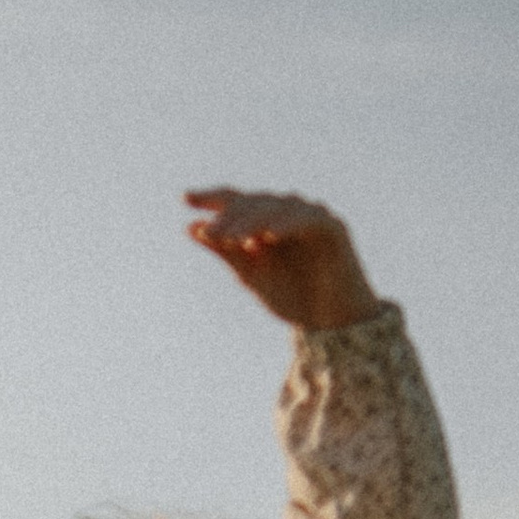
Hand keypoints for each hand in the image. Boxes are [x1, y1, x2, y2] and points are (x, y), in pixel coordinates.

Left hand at [185, 187, 379, 330]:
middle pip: (254, 203)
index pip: (236, 201)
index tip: (185, 198)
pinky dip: (288, 224)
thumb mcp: (251, 275)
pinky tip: (269, 235)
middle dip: (230, 217)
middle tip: (210, 233)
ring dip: (254, 221)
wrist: (330, 322)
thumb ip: (226, 251)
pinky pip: (308, 219)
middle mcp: (287, 213)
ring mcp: (310, 216)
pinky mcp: (332, 227)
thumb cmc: (292, 296)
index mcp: (264, 222)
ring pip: (278, 207)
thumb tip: (193, 228)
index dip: (212, 197)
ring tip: (233, 238)